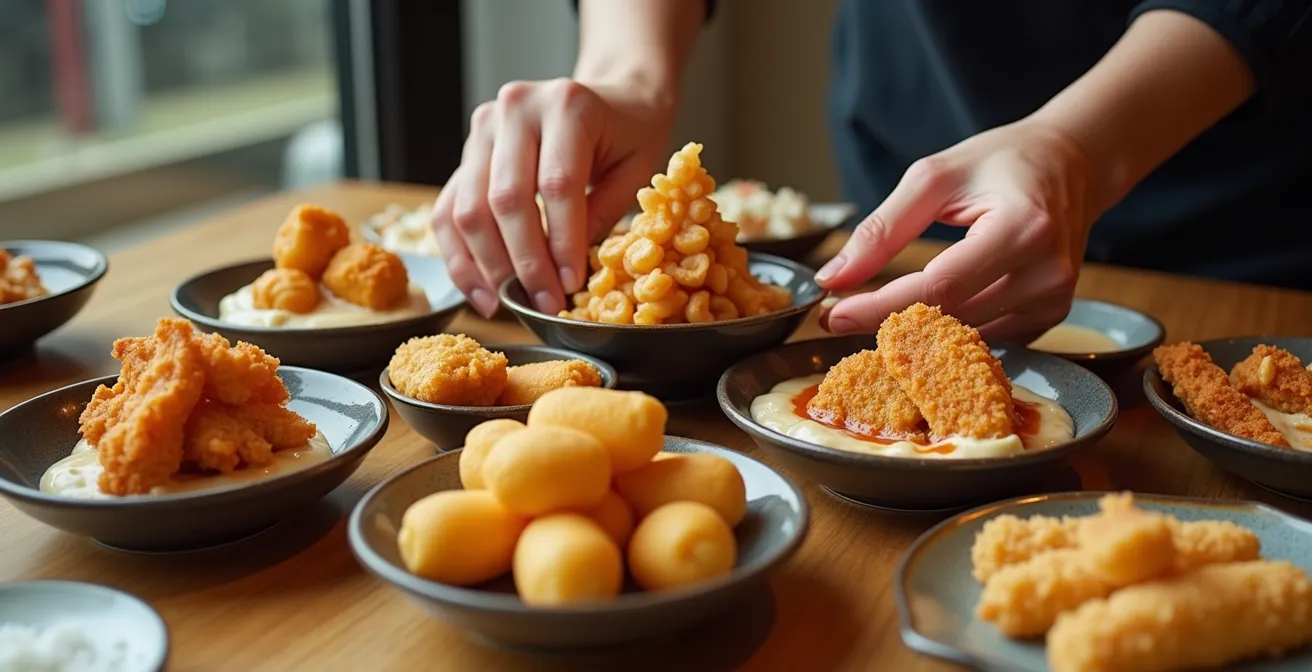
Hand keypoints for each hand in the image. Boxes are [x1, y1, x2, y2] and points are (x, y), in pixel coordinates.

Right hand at [431, 78, 675, 316]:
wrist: (611, 97)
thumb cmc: (629, 134)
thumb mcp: (636, 170)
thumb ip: (603, 214)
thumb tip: (566, 272)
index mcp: (566, 105)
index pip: (556, 183)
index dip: (562, 241)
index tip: (571, 284)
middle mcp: (516, 108)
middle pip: (505, 198)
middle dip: (525, 261)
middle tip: (545, 301)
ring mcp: (483, 129)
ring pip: (468, 209)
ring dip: (489, 266)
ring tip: (513, 303)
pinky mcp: (466, 154)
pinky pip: (447, 212)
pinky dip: (461, 258)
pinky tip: (484, 292)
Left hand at [816, 119, 1097, 342]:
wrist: (1072, 164)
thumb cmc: (1000, 162)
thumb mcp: (933, 178)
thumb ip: (882, 230)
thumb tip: (834, 279)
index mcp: (1022, 228)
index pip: (939, 286)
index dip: (880, 306)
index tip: (831, 314)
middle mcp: (1046, 272)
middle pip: (950, 317)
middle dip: (886, 320)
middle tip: (837, 315)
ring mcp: (1054, 301)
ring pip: (963, 336)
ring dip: (914, 331)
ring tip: (873, 310)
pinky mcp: (1051, 317)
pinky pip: (984, 338)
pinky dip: (947, 332)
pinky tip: (920, 316)